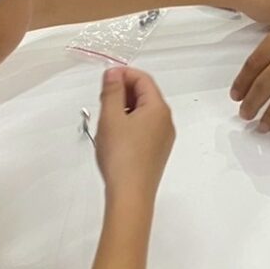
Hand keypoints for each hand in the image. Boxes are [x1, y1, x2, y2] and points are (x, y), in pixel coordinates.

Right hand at [94, 67, 173, 197]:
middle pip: (146, 94)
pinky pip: (145, 128)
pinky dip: (130, 123)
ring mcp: (163, 138)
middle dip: (124, 91)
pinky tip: (115, 135)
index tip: (105, 79)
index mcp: (158, 109)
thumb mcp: (111, 117)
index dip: (123, 74)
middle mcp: (166, 122)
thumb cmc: (121, 156)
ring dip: (125, 108)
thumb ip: (112, 91)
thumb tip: (114, 73)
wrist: (130, 195)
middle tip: (103, 98)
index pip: (143, 79)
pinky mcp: (157, 152)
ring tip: (106, 118)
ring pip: (144, 112)